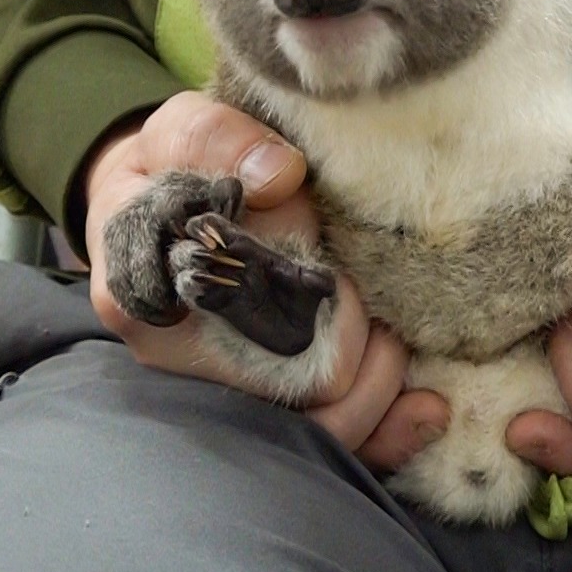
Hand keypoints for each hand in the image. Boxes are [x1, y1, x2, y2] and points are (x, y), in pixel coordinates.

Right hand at [83, 90, 445, 468]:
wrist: (156, 197)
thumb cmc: (171, 165)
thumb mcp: (180, 130)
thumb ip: (219, 139)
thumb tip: (280, 176)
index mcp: (144, 297)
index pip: (238, 331)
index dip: (309, 309)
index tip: (339, 274)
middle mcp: (177, 361)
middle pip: (290, 398)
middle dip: (358, 354)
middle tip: (381, 302)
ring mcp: (221, 389)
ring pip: (313, 431)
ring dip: (376, 389)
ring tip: (400, 341)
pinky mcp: (263, 401)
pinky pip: (327, 441)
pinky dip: (386, 430)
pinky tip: (427, 409)